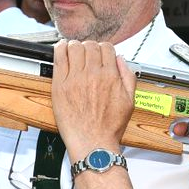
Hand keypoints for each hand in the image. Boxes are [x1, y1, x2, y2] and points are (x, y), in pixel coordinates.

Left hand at [51, 41, 134, 157]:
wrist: (93, 143)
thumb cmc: (109, 127)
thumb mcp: (130, 101)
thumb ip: (128, 77)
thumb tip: (121, 61)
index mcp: (110, 76)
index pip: (106, 48)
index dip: (103, 49)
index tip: (99, 54)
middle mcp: (93, 74)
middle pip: (90, 45)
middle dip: (89, 47)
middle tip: (86, 54)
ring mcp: (75, 79)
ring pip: (74, 47)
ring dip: (75, 46)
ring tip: (73, 51)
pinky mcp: (60, 85)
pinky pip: (59, 57)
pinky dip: (60, 48)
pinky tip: (61, 48)